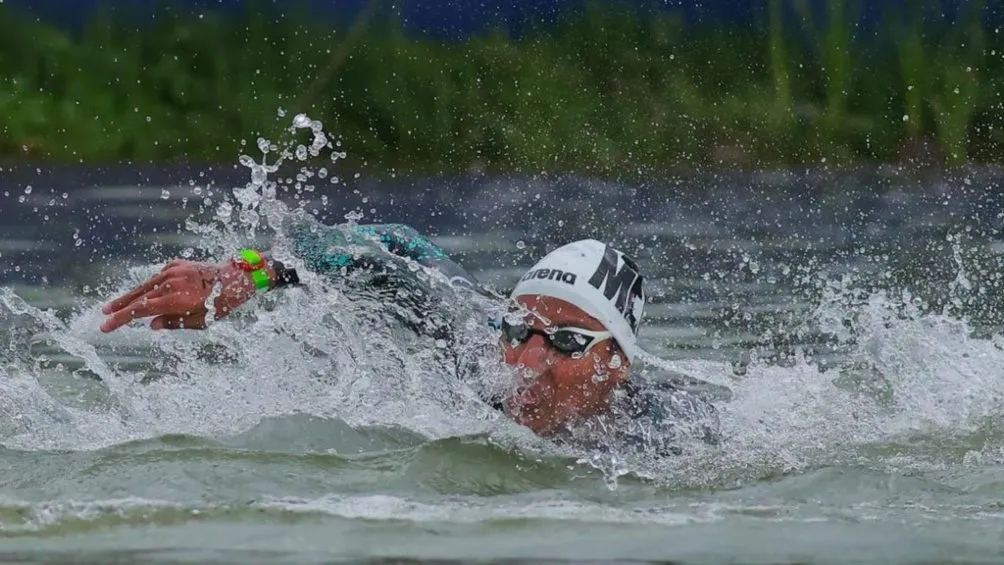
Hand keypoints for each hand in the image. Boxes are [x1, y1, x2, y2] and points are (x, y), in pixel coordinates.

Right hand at [99, 258, 268, 332]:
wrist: (237, 278)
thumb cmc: (221, 303)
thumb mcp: (201, 321)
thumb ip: (173, 323)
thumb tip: (151, 325)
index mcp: (175, 300)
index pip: (139, 311)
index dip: (120, 319)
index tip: (105, 326)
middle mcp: (170, 283)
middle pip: (138, 297)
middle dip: (120, 307)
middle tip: (104, 314)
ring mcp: (172, 271)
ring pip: (146, 285)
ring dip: (132, 296)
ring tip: (116, 305)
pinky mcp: (177, 264)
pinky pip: (159, 277)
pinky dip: (152, 286)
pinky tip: (147, 294)